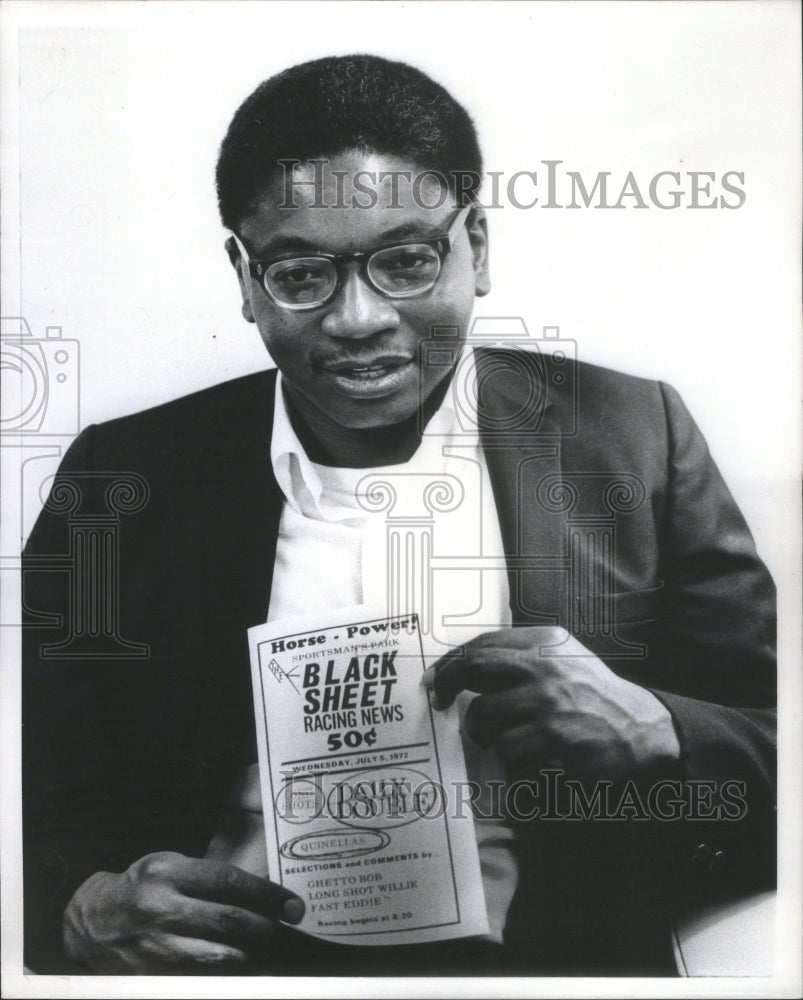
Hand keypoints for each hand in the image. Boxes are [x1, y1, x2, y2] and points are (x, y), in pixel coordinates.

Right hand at [62, 851, 304, 971]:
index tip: (291, 903)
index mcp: (167, 873)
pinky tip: (245, 965)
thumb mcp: (169, 866)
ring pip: (217, 955)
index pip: (227, 882)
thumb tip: (258, 892)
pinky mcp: (154, 973)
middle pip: (227, 921)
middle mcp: (161, 908)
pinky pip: (201, 974)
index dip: (265, 894)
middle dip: (267, 926)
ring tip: (274, 948)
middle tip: (292, 925)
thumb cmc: (142, 886)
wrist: (91, 922)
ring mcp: (157, 945)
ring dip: (251, 953)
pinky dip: (227, 971)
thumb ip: (207, 878)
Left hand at [423, 626, 679, 781]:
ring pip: (483, 714)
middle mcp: (546, 666)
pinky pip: (507, 747)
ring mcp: (550, 702)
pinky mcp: (555, 737)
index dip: (452, 660)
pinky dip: (506, 753)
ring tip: (491, 735)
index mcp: (546, 641)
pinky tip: (521, 751)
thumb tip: (465, 664)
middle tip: (441, 701)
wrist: (641, 728)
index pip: (483, 643)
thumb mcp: (564, 658)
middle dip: (448, 685)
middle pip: (474, 668)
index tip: (437, 677)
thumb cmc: (592, 695)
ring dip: (479, 730)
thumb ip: (522, 655)